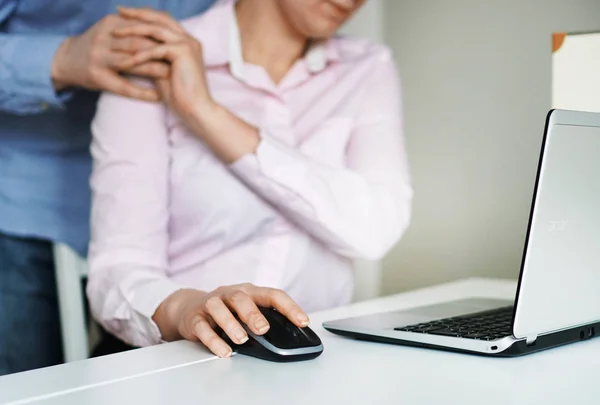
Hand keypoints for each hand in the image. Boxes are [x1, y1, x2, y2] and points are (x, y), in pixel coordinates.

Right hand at [51, 13, 171, 100]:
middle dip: (161, 51)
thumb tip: (165, 26)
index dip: (161, 35)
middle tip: (181, 59)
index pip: (142, 27)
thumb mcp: (111, 29)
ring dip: (155, 69)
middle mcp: (104, 37)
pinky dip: (142, 92)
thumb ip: (134, 27)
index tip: (180, 42)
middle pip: (139, 43)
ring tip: (172, 76)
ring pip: (133, 63)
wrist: (65, 60)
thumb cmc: (98, 45)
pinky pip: (123, 86)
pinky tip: (157, 97)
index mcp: (111, 23)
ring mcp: (99, 57)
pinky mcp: (97, 76)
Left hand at [114, 7, 215, 119]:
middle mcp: (189, 39)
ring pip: (156, 29)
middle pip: (160, 17)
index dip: (144, 16)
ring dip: (133, 29)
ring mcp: (188, 44)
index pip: (163, 20)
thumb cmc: (180, 96)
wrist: (196, 110)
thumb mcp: (161, 71)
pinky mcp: (184, 52)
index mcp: (186, 41)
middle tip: (118, 10)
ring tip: (115, 32)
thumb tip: (133, 49)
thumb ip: (152, 57)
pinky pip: (155, 49)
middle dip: (137, 13)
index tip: (123, 15)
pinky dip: (139, 55)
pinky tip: (124, 60)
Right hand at [153, 284, 309, 357]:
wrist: (187, 307)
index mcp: (249, 292)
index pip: (272, 294)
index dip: (289, 307)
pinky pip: (202, 327)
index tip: (302, 321)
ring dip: (231, 324)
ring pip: (219, 308)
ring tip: (241, 340)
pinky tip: (223, 351)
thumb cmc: (225, 309)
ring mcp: (211, 304)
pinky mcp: (194, 318)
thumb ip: (263, 317)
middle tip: (263, 329)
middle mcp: (230, 294)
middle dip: (253, 313)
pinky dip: (212, 340)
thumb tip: (289, 335)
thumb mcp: (245, 309)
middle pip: (241, 298)